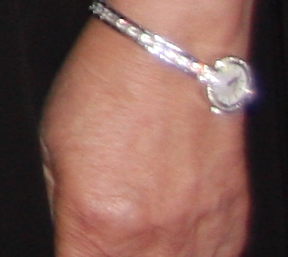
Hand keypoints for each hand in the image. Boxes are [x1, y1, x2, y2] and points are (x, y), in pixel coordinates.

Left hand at [42, 15, 248, 254]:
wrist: (175, 51)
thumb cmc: (111, 85)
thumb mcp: (53, 145)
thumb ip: (63, 205)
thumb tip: (72, 236)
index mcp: (96, 221)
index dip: (73, 255)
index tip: (77, 245)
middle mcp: (153, 238)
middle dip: (110, 255)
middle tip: (109, 233)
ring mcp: (199, 234)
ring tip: (140, 237)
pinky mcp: (234, 222)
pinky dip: (196, 254)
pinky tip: (177, 240)